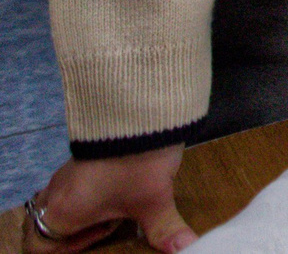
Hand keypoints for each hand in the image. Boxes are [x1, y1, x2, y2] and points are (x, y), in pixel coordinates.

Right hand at [24, 149, 191, 250]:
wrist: (141, 113)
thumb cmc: (137, 163)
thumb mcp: (153, 202)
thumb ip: (164, 230)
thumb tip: (183, 247)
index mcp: (62, 212)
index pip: (38, 246)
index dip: (65, 251)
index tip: (96, 240)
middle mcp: (56, 193)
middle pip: (48, 225)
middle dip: (74, 233)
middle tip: (108, 226)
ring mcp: (66, 173)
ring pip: (61, 203)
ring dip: (84, 212)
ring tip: (117, 208)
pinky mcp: (81, 158)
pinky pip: (73, 184)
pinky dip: (90, 193)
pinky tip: (119, 188)